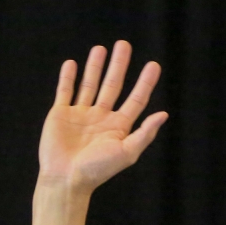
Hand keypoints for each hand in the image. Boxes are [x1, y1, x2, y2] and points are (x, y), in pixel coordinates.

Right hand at [39, 40, 167, 193]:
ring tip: (100, 48)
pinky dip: (68, 78)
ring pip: (90, 84)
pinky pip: (65, 91)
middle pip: (113, 85)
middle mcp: (101, 118)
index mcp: (119, 126)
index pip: (136, 99)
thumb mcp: (127, 152)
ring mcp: (81, 115)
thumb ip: (145, 133)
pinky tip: (72, 64)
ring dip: (95, 66)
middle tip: (124, 45)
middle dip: (119, 65)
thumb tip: (164, 113)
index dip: (145, 82)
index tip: (154, 64)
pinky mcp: (60, 115)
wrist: (66, 180)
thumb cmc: (98, 170)